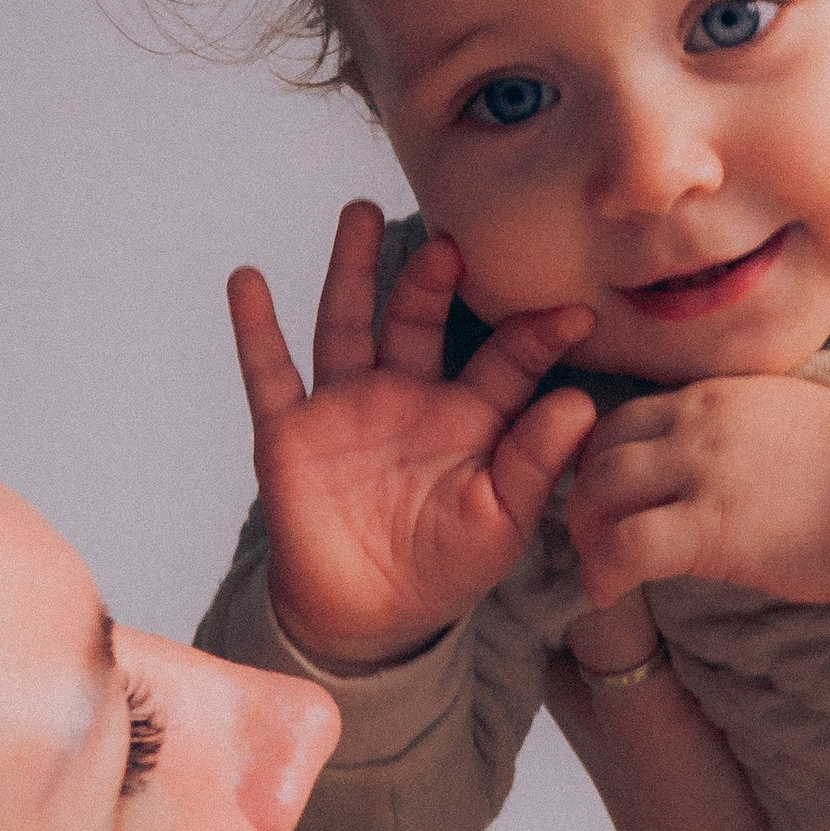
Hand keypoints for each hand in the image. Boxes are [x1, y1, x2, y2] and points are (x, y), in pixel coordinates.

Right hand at [226, 203, 599, 669]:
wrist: (367, 617)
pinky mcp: (290, 431)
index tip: (578, 313)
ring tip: (359, 212)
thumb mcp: (503, 519)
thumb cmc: (445, 568)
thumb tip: (583, 405)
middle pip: (419, 317)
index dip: (539, 335)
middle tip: (450, 242)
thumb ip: (537, 462)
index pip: (508, 359)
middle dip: (432, 278)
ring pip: (347, 322)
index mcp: (469, 414)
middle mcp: (407, 394)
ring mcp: (346, 406)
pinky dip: (254, 327)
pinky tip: (246, 279)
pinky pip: (269, 371)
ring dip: (352, 269)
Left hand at [564, 379, 829, 607]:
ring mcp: (700, 472)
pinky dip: (604, 572)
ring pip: (598, 492)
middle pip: (598, 453)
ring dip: (586, 537)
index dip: (602, 464)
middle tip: (596, 543)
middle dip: (584, 501)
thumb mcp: (784, 416)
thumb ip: (734, 427)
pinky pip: (626, 547)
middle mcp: (695, 425)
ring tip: (601, 572)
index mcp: (714, 397)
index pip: (623, 419)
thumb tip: (711, 463)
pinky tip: (609, 594)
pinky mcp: (712, 526)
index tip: (610, 504)